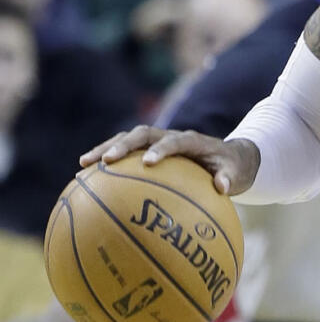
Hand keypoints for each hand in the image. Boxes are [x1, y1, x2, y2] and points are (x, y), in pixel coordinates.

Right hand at [79, 125, 259, 196]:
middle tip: (105, 161)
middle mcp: (171, 136)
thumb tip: (222, 187)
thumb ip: (230, 178)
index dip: (162, 149)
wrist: (228, 158)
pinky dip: (106, 162)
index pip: (175, 140)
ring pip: (127, 140)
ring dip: (106, 149)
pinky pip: (125, 154)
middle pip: (142, 134)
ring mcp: (158, 141)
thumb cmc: (232, 168)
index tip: (148, 162)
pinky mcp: (148, 150)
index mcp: (192, 140)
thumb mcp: (236, 173)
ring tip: (82, 165)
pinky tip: (85, 179)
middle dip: (123, 145)